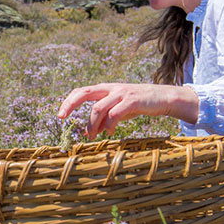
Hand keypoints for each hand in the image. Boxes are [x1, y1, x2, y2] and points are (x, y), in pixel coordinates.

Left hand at [57, 83, 199, 139]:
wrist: (163, 98)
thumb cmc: (138, 104)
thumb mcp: (118, 109)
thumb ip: (103, 118)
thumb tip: (89, 132)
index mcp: (105, 89)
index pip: (81, 91)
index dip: (69, 101)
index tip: (60, 115)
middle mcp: (111, 88)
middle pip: (84, 92)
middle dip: (70, 104)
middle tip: (61, 117)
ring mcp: (121, 93)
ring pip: (98, 108)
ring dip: (92, 124)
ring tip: (93, 135)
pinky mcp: (132, 101)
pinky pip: (114, 113)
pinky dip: (108, 125)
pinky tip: (109, 132)